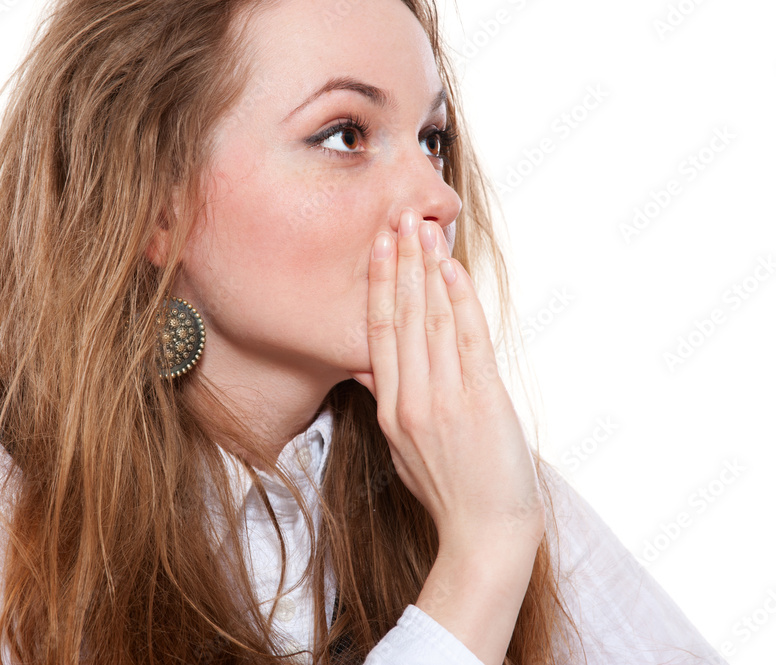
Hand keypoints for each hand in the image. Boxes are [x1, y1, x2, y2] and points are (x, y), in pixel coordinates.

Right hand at [349, 208, 544, 557]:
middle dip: (400, 264)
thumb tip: (366, 367)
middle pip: (401, 317)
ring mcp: (444, 399)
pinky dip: (460, 300)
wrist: (484, 532)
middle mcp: (410, 399)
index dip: (380, 287)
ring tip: (423, 229)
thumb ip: (386, 402)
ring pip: (432, 320)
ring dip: (428, 270)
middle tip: (398, 219)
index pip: (378, 333)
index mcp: (390, 409)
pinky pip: (467, 339)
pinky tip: (452, 269)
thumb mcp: (401, 449)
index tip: (379, 249)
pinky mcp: (480, 401)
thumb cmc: (447, 492)